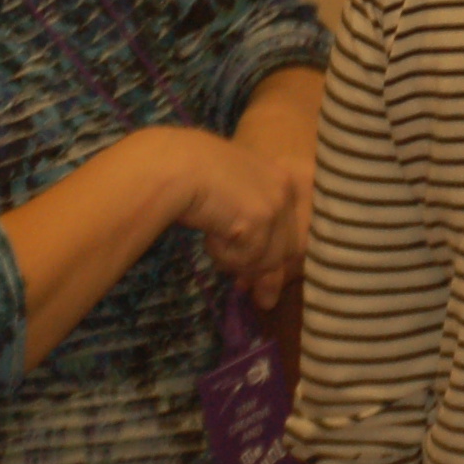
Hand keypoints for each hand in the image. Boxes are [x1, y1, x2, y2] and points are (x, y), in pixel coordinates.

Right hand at [135, 127, 298, 306]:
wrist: (170, 166)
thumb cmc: (190, 178)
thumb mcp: (229, 205)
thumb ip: (251, 238)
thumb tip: (267, 298)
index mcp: (281, 177)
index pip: (293, 231)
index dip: (272, 257)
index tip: (252, 277)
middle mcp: (285, 188)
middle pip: (287, 249)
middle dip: (260, 269)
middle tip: (240, 283)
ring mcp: (275, 202)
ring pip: (268, 259)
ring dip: (238, 260)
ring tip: (212, 240)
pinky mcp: (260, 219)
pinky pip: (248, 258)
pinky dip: (226, 255)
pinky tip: (209, 236)